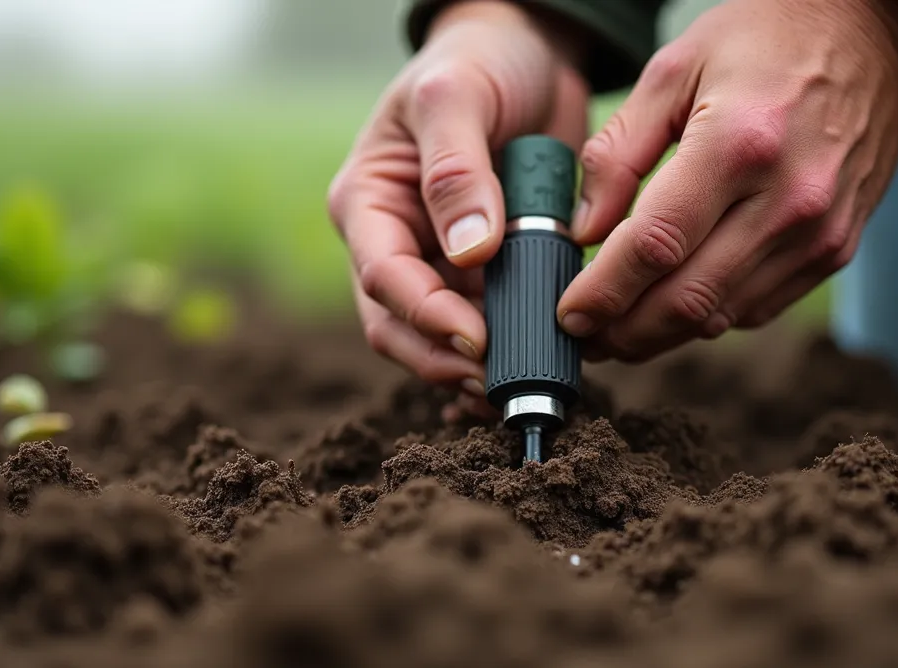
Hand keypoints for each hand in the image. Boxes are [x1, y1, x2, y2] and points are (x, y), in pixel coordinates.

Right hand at [327, 0, 589, 418]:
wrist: (526, 52)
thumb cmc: (478, 62)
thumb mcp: (458, 97)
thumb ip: (455, 170)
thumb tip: (469, 253)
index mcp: (369, 202)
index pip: (384, 278)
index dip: (426, 316)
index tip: (476, 339)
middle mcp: (395, 243)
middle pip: (399, 327)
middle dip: (445, 359)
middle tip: (499, 381)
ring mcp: (438, 264)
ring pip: (437, 340)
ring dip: (474, 369)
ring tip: (519, 387)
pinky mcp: (484, 274)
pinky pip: (483, 329)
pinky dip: (501, 356)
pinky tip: (528, 376)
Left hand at [556, 0, 897, 362]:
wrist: (877, 35)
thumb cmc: (767, 40)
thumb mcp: (674, 68)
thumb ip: (618, 151)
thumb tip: (584, 230)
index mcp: (737, 143)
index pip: (655, 245)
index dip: (603, 292)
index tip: (569, 314)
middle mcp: (787, 198)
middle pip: (687, 298)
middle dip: (623, 332)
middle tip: (584, 337)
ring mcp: (819, 232)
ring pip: (721, 316)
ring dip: (661, 335)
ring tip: (617, 329)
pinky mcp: (836, 249)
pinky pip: (757, 308)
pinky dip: (708, 316)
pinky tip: (675, 301)